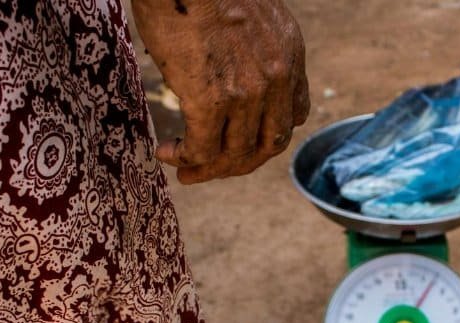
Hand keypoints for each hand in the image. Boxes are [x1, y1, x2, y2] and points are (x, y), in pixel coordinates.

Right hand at [133, 0, 310, 183]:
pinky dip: (184, 157)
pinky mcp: (212, 100)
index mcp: (289, 54)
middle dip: (239, 165)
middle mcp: (276, 78)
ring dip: (207, 167)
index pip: (293, 115)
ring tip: (183, 168)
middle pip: (268, 144)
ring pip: (235, 153)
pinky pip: (202, 147)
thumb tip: (221, 65)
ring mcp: (247, 92)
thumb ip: (248, 45)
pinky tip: (166, 152)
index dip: (267, 137)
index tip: (243, 143)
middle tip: (209, 170)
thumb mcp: (248, 12)